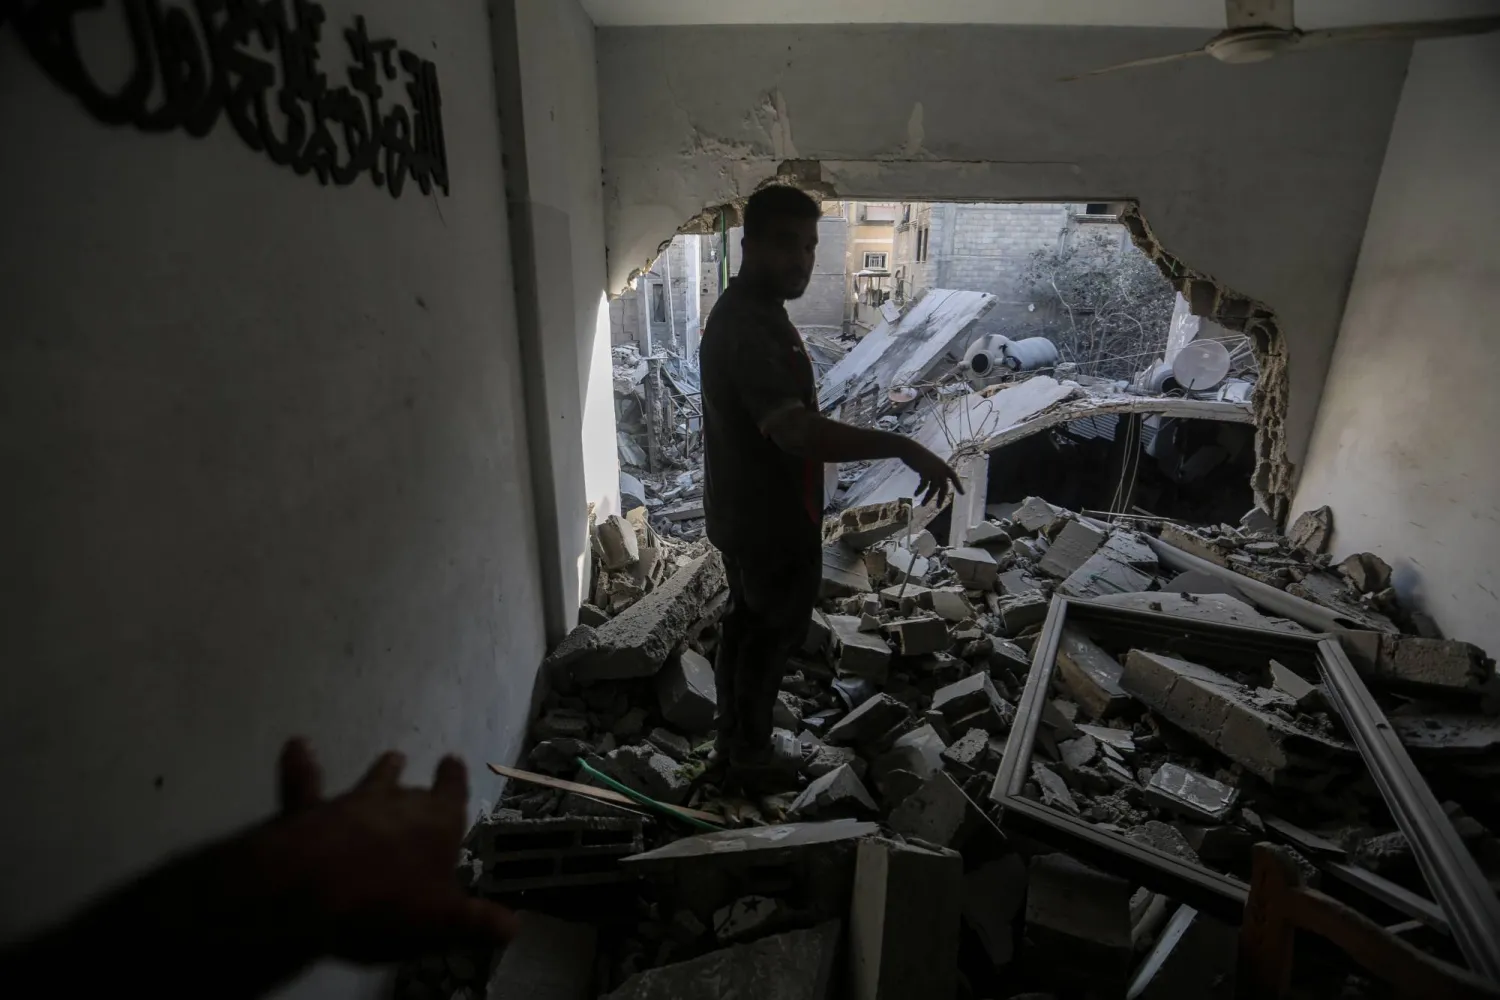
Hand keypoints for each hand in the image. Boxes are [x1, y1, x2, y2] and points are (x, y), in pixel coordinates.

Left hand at [260, 740, 517, 963]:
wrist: (317, 890)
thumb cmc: (390, 902)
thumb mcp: (444, 922)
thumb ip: (477, 921)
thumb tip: (513, 926)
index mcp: (438, 822)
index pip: (453, 793)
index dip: (454, 780)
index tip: (453, 760)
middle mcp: (399, 803)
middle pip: (413, 792)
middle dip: (418, 789)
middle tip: (419, 782)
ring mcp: (353, 803)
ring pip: (372, 781)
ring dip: (381, 773)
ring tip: (391, 758)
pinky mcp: (310, 812)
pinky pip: (305, 784)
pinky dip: (300, 766)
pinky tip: (296, 746)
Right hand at [900, 443, 964, 507]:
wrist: (910, 449)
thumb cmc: (919, 455)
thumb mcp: (931, 462)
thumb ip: (935, 471)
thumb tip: (934, 484)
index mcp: (944, 466)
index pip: (953, 476)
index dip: (958, 485)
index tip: (963, 494)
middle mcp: (940, 469)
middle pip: (944, 486)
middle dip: (941, 497)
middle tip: (938, 507)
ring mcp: (933, 470)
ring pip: (933, 488)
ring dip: (928, 497)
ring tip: (923, 504)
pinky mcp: (925, 472)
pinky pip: (924, 485)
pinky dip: (920, 490)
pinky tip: (916, 494)